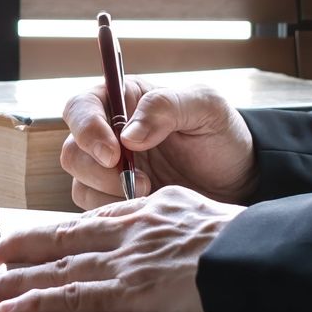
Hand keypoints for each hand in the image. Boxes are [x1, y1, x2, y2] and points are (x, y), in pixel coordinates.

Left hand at [0, 185, 243, 311]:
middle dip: (22, 248)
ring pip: (59, 270)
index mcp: (152, 210)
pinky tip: (12, 311)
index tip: (34, 237)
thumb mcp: (212, 216)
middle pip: (64, 238)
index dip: (58, 231)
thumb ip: (182, 223)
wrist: (267, 254)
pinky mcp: (132, 293)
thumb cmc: (254, 242)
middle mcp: (132, 231)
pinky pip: (74, 301)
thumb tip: (176, 237)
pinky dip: (38, 306)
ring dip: (16, 281)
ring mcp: (129, 262)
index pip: (95, 220)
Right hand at [61, 77, 255, 210]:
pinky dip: (115, 211)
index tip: (113, 153)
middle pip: (73, 150)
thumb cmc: (221, 135)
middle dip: (100, 170)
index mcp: (122, 100)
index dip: (87, 129)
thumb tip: (128, 134)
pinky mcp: (113, 198)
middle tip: (142, 181)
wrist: (237, 180)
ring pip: (79, 181)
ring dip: (110, 192)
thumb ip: (165, 108)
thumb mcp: (206, 108)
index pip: (80, 108)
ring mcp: (107, 168)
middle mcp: (107, 133)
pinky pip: (93, 207)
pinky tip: (147, 205)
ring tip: (152, 192)